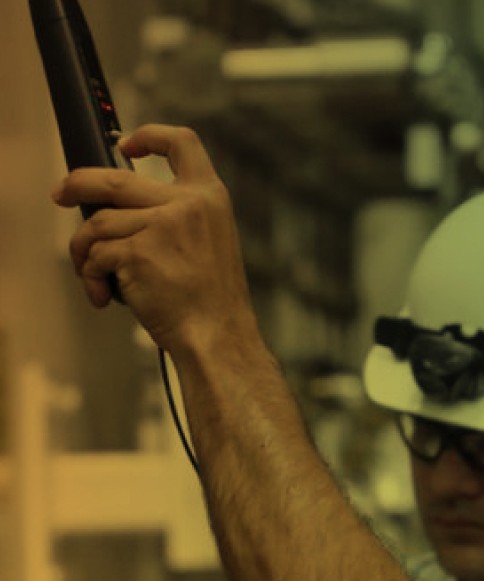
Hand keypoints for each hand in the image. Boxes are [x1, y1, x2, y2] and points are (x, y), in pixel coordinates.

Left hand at [50, 125, 256, 356]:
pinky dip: (91, 276)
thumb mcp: (210, 244)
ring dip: (84, 250)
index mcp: (211, 198)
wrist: (218, 337)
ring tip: (90, 274)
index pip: (182, 143)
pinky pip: (95, 254)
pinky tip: (102, 295)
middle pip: (112, 178)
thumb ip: (177, 216)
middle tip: (62, 195)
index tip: (125, 146)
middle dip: (77, 185)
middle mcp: (187, 205)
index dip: (149, 136)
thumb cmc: (212, 302)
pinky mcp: (137, 252)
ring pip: (97, 223)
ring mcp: (162, 226)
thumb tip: (117, 208)